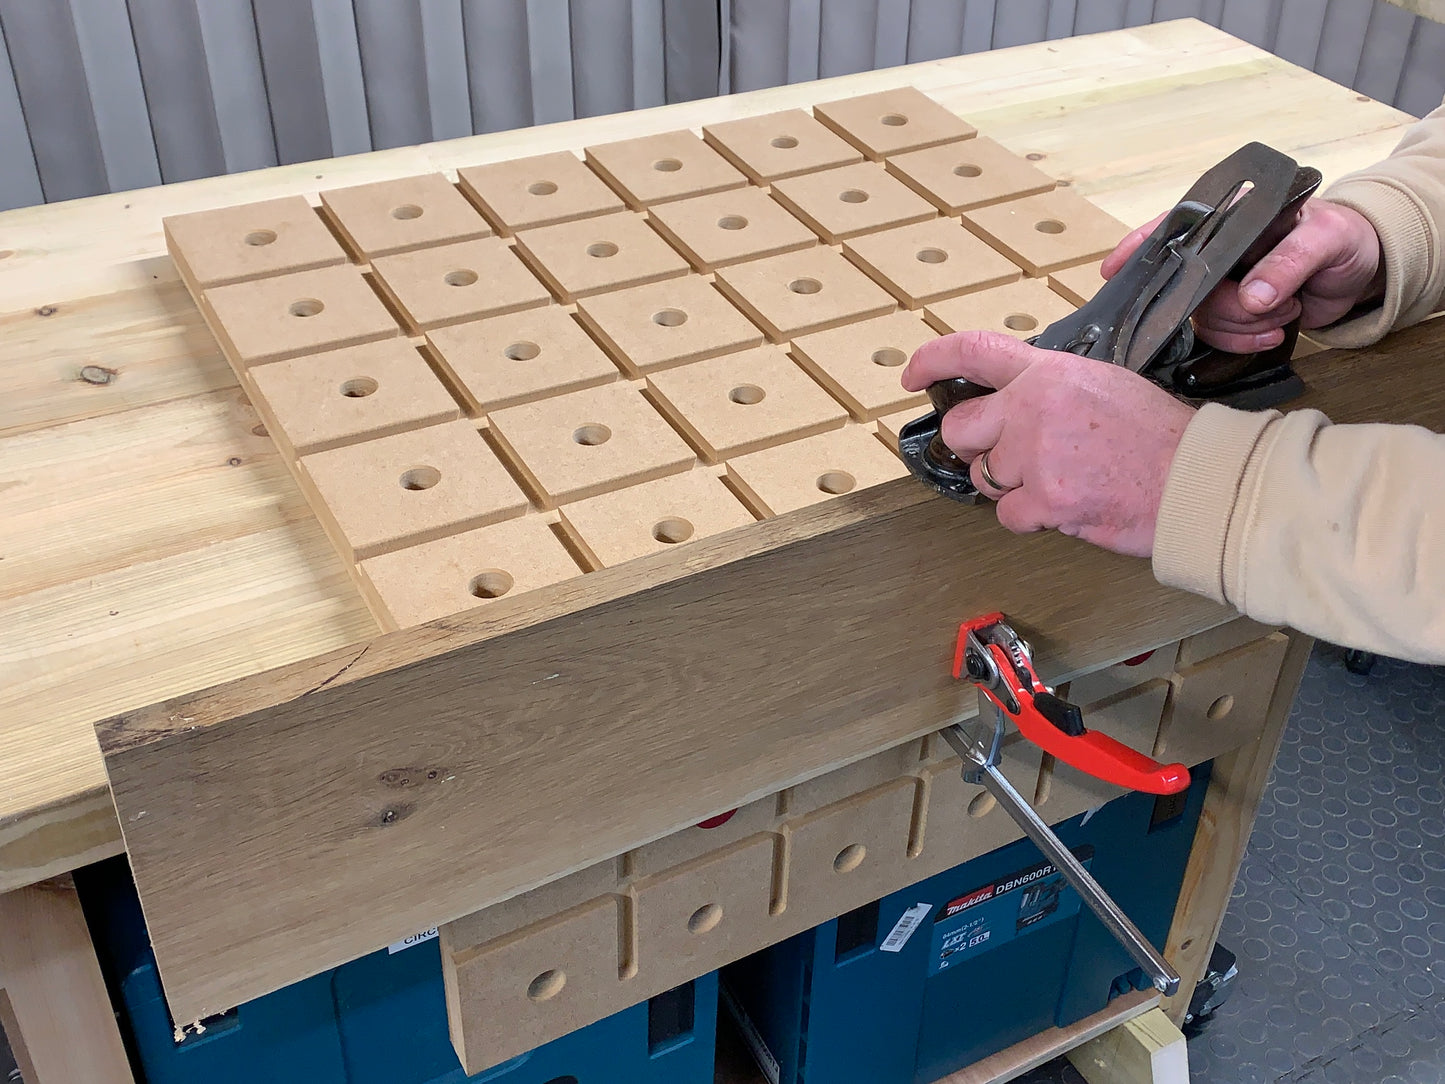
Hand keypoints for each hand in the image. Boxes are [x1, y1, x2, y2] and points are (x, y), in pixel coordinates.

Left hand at [902, 331, 1194, 556]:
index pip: (975, 351)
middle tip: (1003, 456)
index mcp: (1052, 373)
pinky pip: (1009, 515)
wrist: (1195, 480)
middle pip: (961, 428)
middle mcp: (1035, 408)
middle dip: (974, 447)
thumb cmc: (1160, 438)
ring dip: (1012, 486)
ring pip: (985, 476)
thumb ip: (1051, 390)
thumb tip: (1013, 405)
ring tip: (1061, 479)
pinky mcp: (1044, 498)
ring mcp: (1036, 454)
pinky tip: (1068, 505)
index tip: (913, 373)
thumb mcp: (1104, 384)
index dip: (934, 360)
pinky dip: (1031, 518)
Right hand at [1102, 198, 1384, 352]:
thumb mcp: (1324, 240)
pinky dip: (1247, 342)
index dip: (1138, 248)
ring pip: (1203, 320)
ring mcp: (1221, 286)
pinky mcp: (1233, 316)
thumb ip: (1287, 264)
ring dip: (1245, 328)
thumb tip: (1251, 297)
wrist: (1362, 270)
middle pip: (1186, 289)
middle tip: (1271, 305)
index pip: (1171, 229)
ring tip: (1286, 312)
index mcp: (1230, 220)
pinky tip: (1275, 332)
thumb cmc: (1342, 237)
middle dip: (1227, 309)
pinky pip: (1219, 339)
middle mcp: (1216, 253)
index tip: (1113, 271)